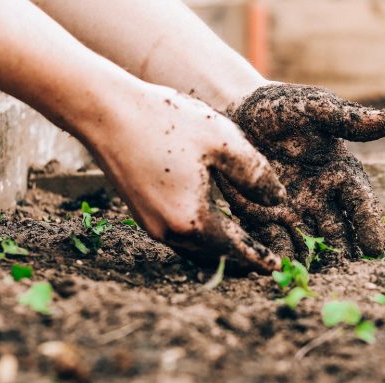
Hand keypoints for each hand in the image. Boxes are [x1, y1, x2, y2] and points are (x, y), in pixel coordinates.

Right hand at [88, 83, 285, 271]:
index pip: (235, 249)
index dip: (258, 258)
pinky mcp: (140, 212)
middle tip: (264, 260)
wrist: (106, 112)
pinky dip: (200, 237)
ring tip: (242, 245)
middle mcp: (169, 231)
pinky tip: (211, 224)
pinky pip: (178, 236)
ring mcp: (151, 224)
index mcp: (192, 219)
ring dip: (219, 250)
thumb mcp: (223, 141)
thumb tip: (278, 200)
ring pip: (194, 249)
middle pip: (214, 256)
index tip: (277, 267)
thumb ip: (255, 174)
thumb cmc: (166, 121)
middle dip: (240, 259)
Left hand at [217, 83, 384, 260]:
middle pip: (338, 232)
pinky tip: (281, 270)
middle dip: (343, 253)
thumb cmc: (281, 107)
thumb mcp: (314, 108)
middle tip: (347, 274)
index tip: (375, 248)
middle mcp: (321, 198)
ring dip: (313, 261)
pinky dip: (279, 256)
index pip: (360, 203)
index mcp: (340, 173)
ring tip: (316, 281)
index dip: (368, 225)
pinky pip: (274, 241)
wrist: (236, 112)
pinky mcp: (264, 218)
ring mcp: (293, 211)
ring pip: (309, 242)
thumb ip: (349, 119)